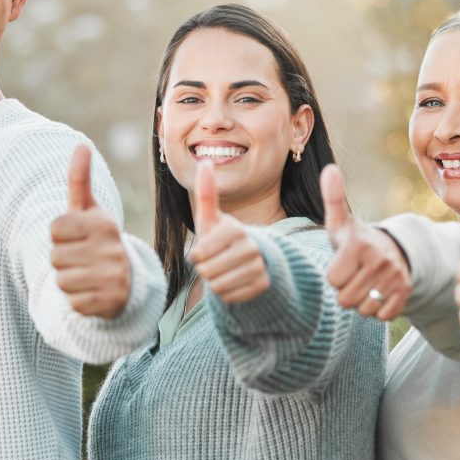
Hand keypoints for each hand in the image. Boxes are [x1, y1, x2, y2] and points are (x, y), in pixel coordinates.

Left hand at [50, 145, 130, 318]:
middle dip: (63, 260)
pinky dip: (78, 300)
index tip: (77, 237)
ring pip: (61, 280)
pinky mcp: (110, 301)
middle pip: (54, 256)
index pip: (54, 228)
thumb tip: (81, 144)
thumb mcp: (88, 211)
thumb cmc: (98, 240)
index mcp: (104, 223)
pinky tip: (93, 292)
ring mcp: (113, 275)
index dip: (59, 235)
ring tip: (88, 275)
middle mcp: (112, 248)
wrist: (125, 281)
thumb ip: (80, 180)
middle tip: (83, 259)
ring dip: (69, 281)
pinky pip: (72, 302)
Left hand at [188, 160, 269, 302]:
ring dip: (216, 282)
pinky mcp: (263, 285)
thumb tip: (205, 162)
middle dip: (206, 270)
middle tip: (216, 261)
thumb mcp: (212, 218)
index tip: (204, 251)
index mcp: (234, 229)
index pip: (198, 255)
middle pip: (207, 272)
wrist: (252, 258)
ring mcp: (258, 267)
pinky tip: (235, 281)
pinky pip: (230, 298)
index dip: (196, 257)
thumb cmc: (222, 237)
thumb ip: (206, 193)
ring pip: (218, 287)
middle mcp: (250, 247)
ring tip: (225, 270)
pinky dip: (227, 294)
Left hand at [322, 164, 410, 320]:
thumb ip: (331, 198)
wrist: (392, 249)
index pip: (333, 280)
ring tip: (366, 281)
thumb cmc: (356, 239)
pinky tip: (379, 291)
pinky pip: (382, 316)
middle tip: (355, 273)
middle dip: (346, 289)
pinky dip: (378, 309)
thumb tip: (329, 168)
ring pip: (363, 309)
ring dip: (362, 300)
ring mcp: (395, 276)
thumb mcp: (340, 222)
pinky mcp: (406, 292)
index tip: (344, 262)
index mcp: (359, 244)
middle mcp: (379, 260)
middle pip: (345, 298)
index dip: (335, 275)